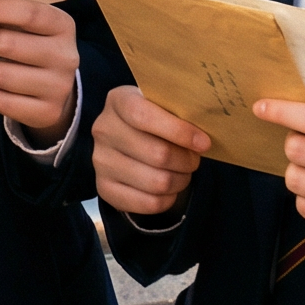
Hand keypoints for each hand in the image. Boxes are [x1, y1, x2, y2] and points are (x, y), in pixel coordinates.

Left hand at [0, 0, 77, 137]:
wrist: (55, 85)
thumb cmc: (32, 44)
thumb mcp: (29, 25)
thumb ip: (6, 14)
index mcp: (63, 25)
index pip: (27, 13)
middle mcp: (65, 56)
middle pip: (7, 44)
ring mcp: (58, 86)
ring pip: (0, 75)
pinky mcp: (47, 112)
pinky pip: (2, 101)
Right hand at [91, 86, 208, 219]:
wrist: (128, 139)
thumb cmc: (155, 120)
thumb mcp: (163, 105)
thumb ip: (180, 112)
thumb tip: (204, 136)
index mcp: (118, 101)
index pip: (144, 116)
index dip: (178, 131)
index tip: (203, 142)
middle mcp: (104, 130)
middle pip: (157, 154)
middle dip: (186, 161)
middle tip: (194, 159)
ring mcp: (101, 161)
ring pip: (157, 182)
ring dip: (180, 180)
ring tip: (183, 172)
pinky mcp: (104, 188)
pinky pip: (148, 203)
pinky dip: (168, 199)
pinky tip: (169, 188)